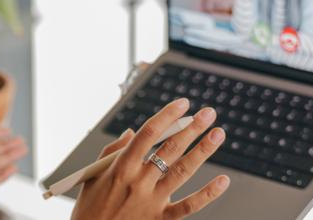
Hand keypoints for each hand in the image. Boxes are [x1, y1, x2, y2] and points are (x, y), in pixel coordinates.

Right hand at [72, 98, 229, 219]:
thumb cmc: (90, 209)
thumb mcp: (92, 176)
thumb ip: (112, 151)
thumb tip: (130, 132)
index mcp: (120, 167)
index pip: (148, 133)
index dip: (168, 116)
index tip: (183, 104)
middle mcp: (138, 182)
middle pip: (170, 148)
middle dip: (192, 128)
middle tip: (208, 113)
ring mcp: (151, 201)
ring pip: (183, 171)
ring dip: (203, 151)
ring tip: (218, 134)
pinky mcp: (160, 219)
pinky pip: (189, 206)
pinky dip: (208, 194)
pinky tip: (223, 180)